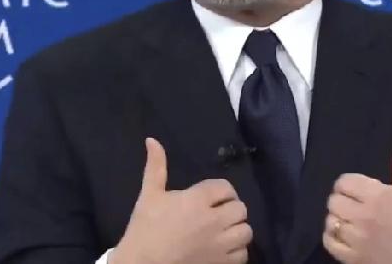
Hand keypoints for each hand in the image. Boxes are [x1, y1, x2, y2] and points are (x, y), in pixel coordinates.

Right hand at [113, 138, 251, 263]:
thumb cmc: (145, 228)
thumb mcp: (149, 194)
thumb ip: (155, 166)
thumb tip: (152, 140)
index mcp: (197, 200)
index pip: (225, 188)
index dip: (222, 191)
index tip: (213, 197)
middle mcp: (213, 221)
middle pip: (240, 208)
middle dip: (231, 208)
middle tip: (219, 213)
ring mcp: (219, 245)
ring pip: (246, 232)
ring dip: (237, 229)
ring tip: (225, 230)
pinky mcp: (221, 263)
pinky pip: (242, 255)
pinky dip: (237, 251)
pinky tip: (224, 248)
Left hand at [322, 138, 391, 263]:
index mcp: (378, 196)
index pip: (344, 182)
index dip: (349, 185)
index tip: (357, 191)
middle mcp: (363, 216)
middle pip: (334, 201)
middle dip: (342, 200)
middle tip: (355, 206)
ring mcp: (357, 239)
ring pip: (330, 221)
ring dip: (338, 219)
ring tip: (351, 222)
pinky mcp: (354, 258)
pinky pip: (329, 243)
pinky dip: (333, 238)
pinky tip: (344, 236)